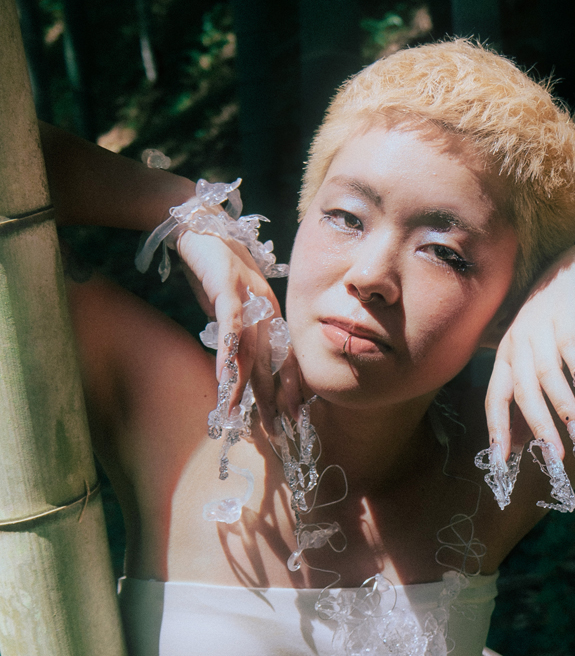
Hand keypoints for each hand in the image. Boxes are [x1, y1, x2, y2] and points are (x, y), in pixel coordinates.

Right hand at [176, 229, 301, 431]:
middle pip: (271, 361)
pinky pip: (230, 327)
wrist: (200, 223)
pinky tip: (224, 380)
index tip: (293, 419)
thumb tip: (237, 367)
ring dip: (247, 386)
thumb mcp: (229, 307)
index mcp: (270, 316)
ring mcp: (249, 298)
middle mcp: (266, 310)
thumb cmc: (215, 268)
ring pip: (250, 350)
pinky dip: (226, 354)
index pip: (283, 358)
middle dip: (274, 399)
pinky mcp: (227, 287)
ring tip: (243, 416)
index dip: (289, 389)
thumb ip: (238, 334)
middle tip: (279, 432)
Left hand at [485, 242, 574, 459]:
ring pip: (548, 374)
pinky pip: (572, 349)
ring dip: (564, 406)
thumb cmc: (545, 327)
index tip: (502, 464)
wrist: (567, 273)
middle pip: (522, 391)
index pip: (494, 399)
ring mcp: (539, 329)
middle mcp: (516, 345)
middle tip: (553, 458)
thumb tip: (519, 440)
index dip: (497, 430)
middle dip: (537, 427)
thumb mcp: (528, 356)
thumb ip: (524, 392)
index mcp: (504, 358)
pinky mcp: (565, 317)